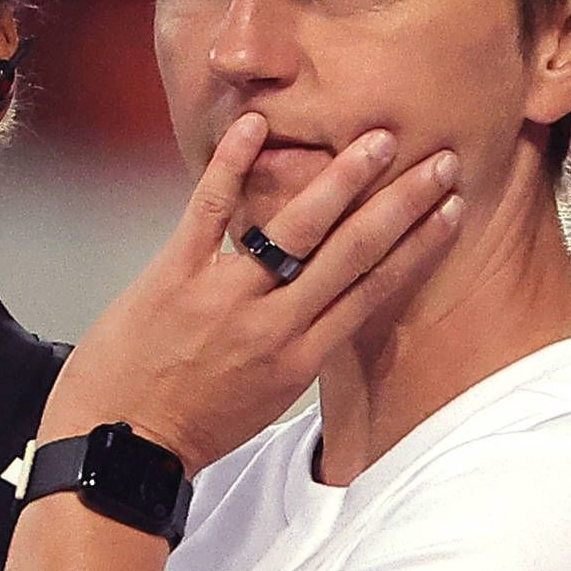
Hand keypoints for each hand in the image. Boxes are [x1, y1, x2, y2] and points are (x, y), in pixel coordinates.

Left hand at [48, 116, 461, 468]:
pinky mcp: (174, 275)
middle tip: (439, 161)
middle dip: (402, 202)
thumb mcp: (267, 397)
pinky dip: (232, 164)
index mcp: (300, 357)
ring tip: (378, 139)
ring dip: (342, 179)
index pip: (373, 290)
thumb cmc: (192, 424)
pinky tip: (257, 124)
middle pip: (353, 252)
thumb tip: (333, 303)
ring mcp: (224, 296)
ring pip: (296, 228)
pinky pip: (210, 209)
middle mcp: (273, 325)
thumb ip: (301, 346)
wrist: (120, 446)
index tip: (450, 210)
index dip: (418, 246)